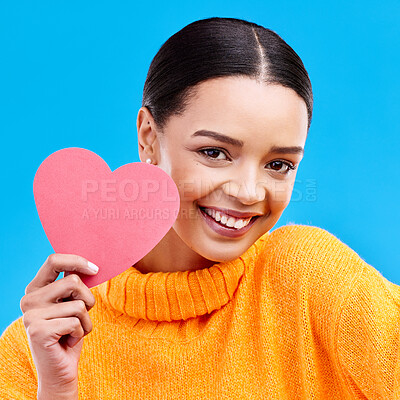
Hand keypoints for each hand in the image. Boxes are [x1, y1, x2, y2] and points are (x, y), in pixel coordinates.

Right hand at [20, 254, 98, 398]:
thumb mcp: (72, 303)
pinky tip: (68, 341)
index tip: (95, 270)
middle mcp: (28, 299)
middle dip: (87, 300)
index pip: (54, 260)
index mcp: (36, 289)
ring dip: (85, 320)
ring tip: (73, 331)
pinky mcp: (38, 331)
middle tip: (78, 317)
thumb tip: (90, 264)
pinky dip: (81, 333)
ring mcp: (31, 315)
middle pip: (73, 281)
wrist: (60, 369)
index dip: (78, 261)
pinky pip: (77, 322)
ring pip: (79, 304)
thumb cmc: (70, 332)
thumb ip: (74, 284)